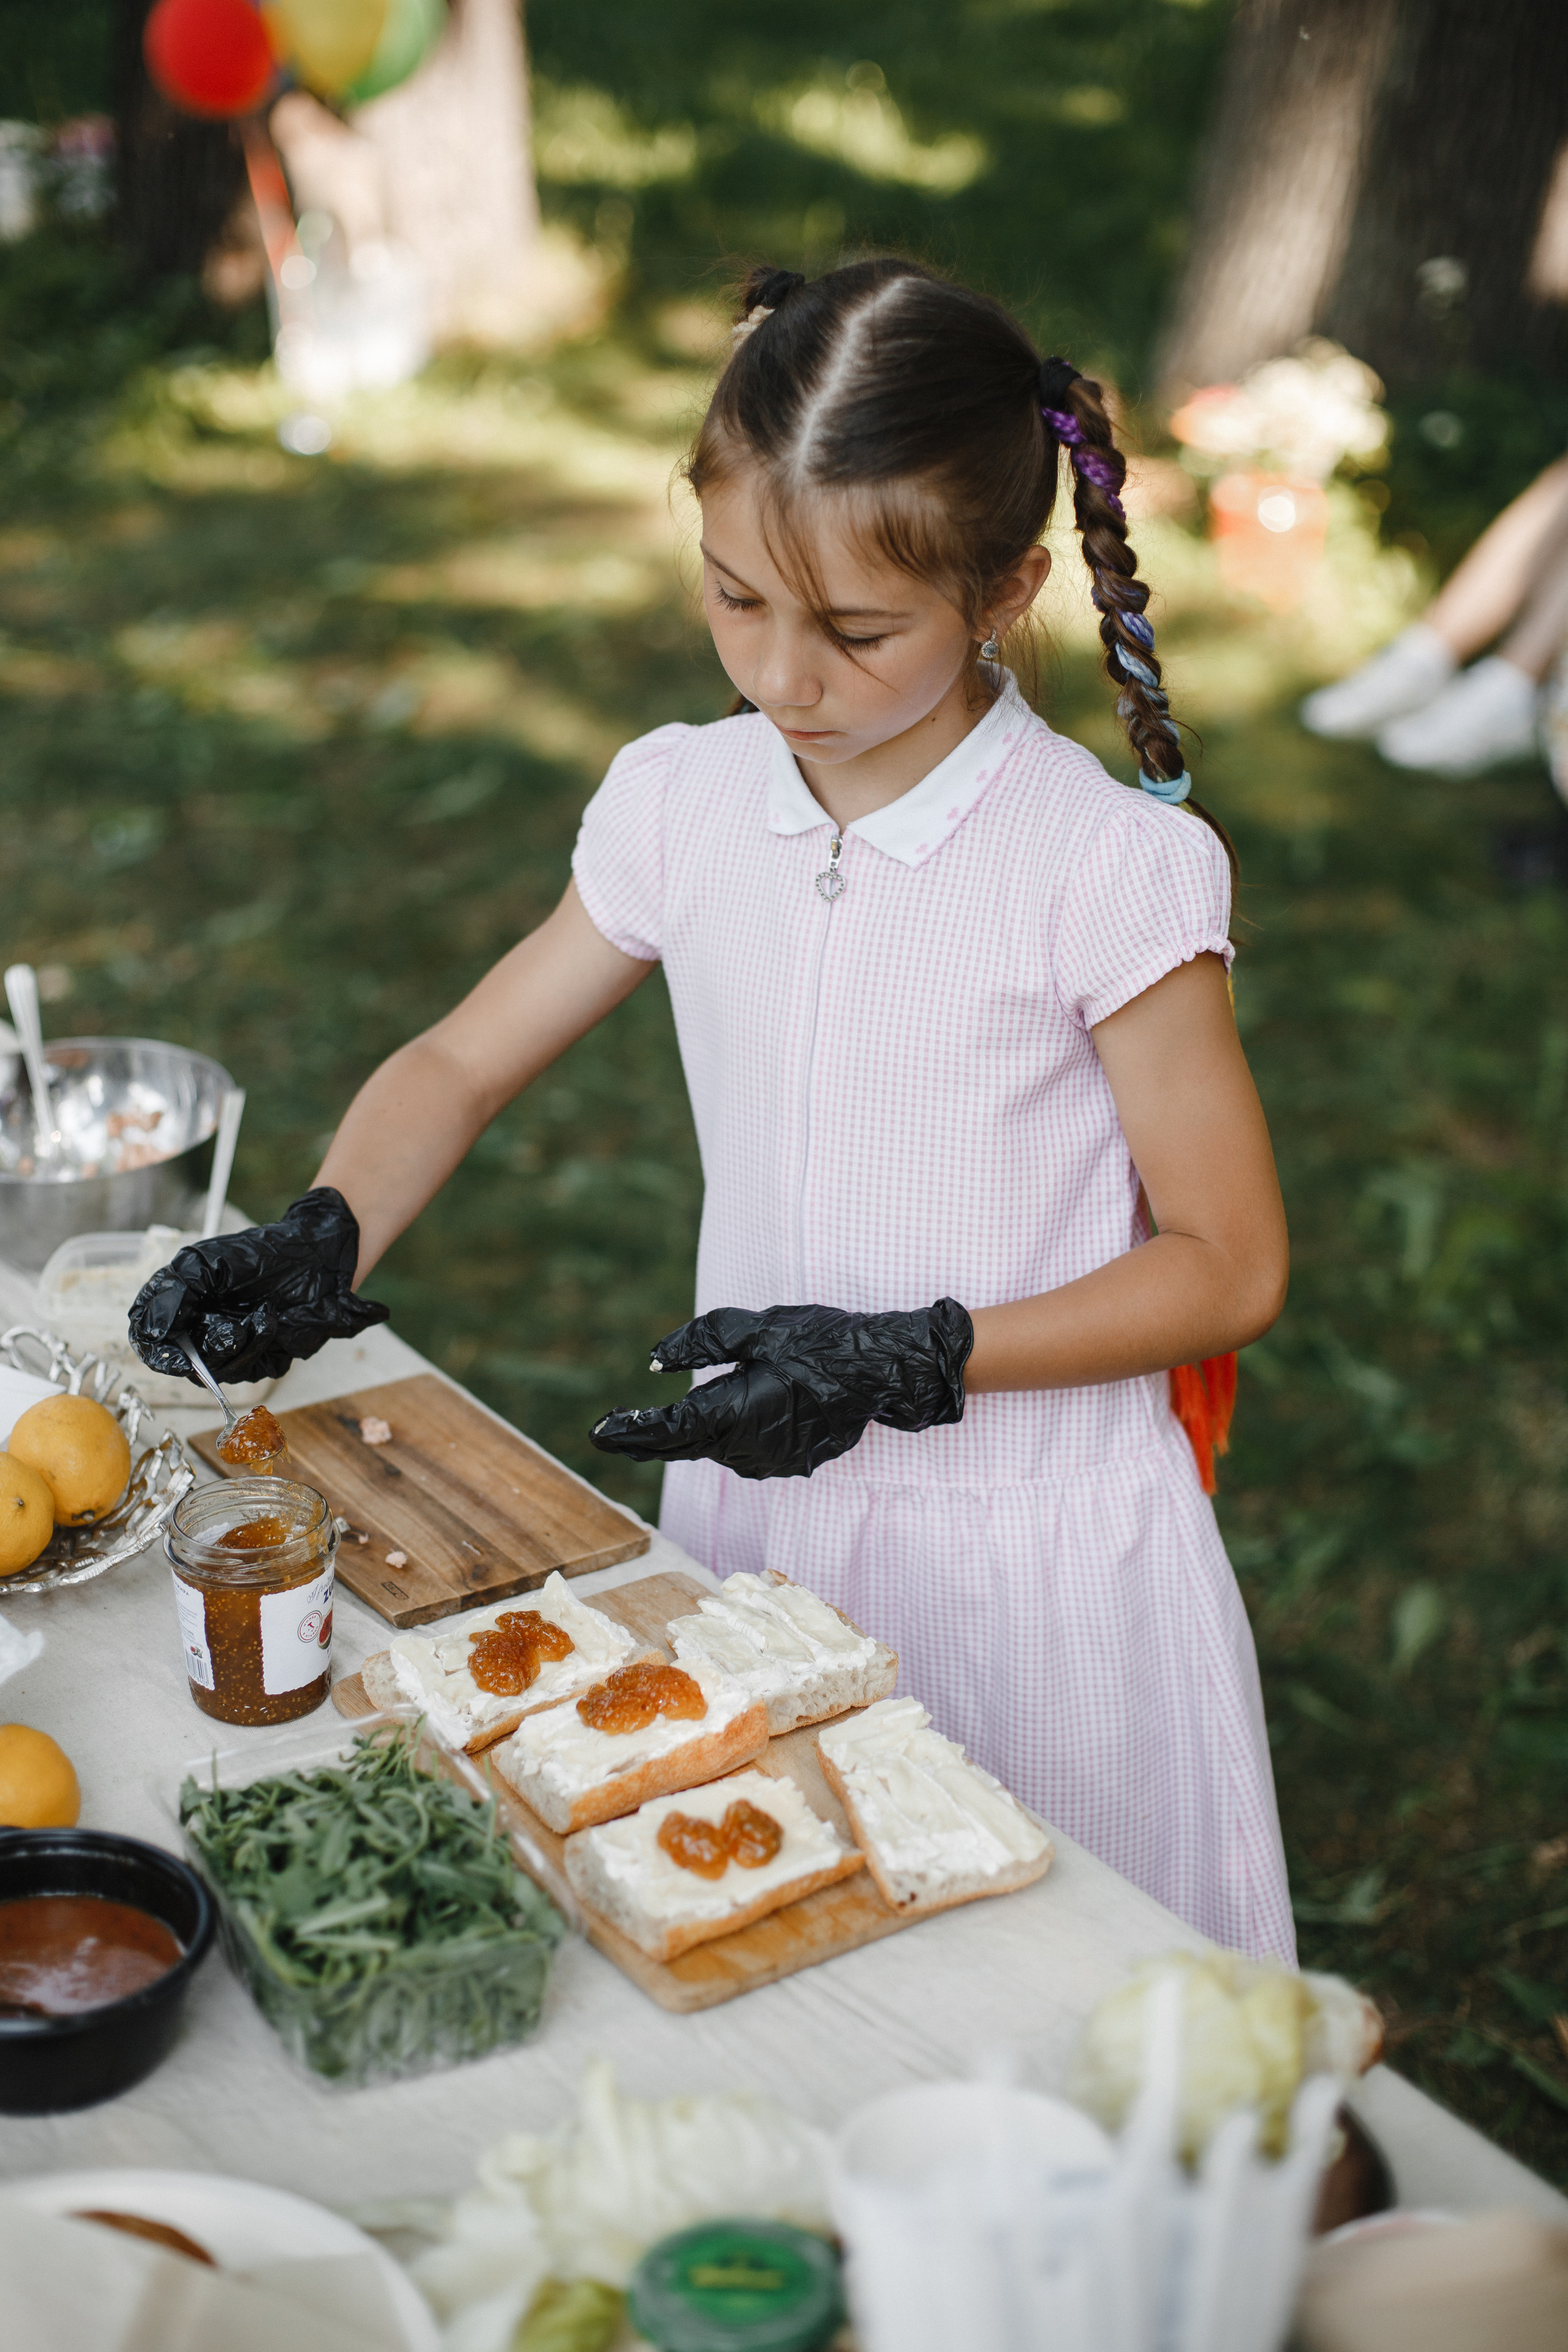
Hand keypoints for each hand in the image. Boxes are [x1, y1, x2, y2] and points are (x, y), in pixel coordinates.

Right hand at [129, 1187, 388, 1384]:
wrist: (316, 1262)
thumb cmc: (262, 1254)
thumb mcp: (206, 1262)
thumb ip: (174, 1292)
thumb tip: (151, 1331)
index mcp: (179, 1302)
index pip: (149, 1338)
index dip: (157, 1353)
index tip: (175, 1359)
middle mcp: (198, 1327)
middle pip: (181, 1362)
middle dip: (205, 1349)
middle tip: (230, 1328)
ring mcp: (228, 1346)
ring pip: (216, 1371)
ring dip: (239, 1344)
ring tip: (259, 1313)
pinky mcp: (257, 1359)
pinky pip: (249, 1371)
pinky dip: (260, 1345)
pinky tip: (270, 1320)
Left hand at [589, 1299, 972, 1479]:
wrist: (883, 1371)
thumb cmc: (822, 1343)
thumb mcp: (757, 1328)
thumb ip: (701, 1343)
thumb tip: (656, 1362)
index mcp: (734, 1413)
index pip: (667, 1430)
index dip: (629, 1432)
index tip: (598, 1432)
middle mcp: (747, 1448)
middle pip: (684, 1446)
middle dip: (646, 1439)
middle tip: (610, 1433)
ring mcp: (770, 1462)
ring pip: (714, 1451)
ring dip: (687, 1438)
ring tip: (651, 1428)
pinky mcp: (789, 1462)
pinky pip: (743, 1452)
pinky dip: (723, 1438)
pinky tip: (718, 1421)